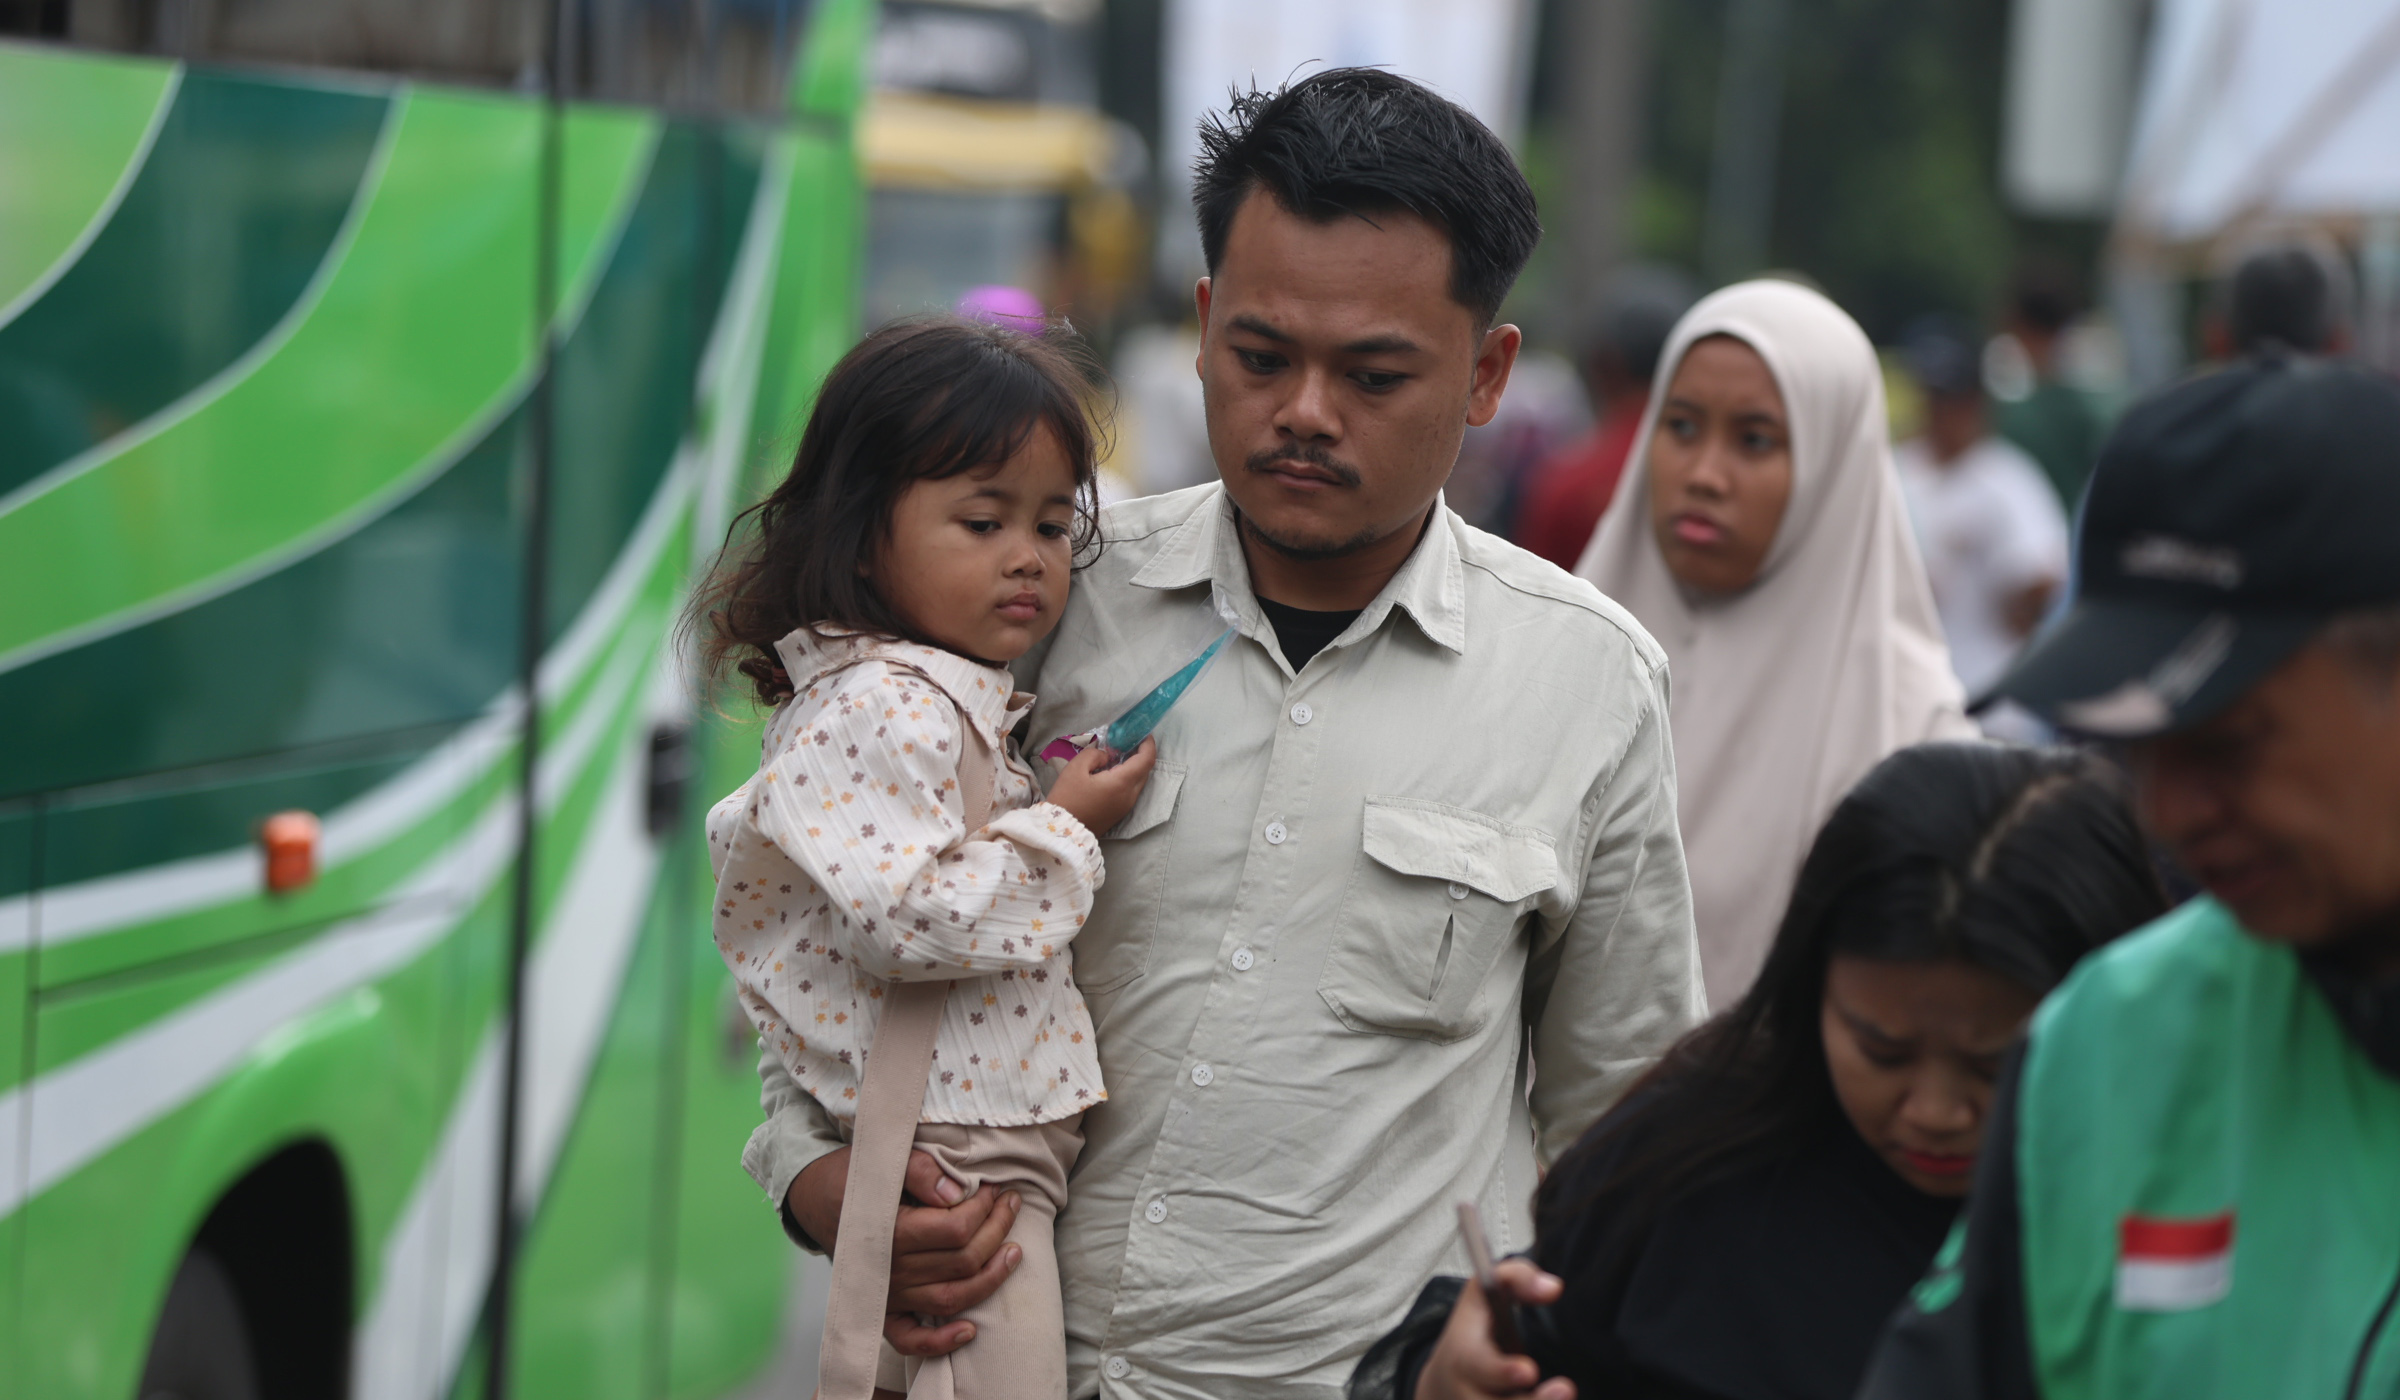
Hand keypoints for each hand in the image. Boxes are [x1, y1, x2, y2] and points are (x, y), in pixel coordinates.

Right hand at [787, 1146, 1024, 1356]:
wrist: (813, 1198)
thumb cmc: (853, 1176)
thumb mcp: (884, 1158)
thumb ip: (921, 1169)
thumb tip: (957, 1194)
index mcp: (891, 1231)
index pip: (956, 1228)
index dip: (984, 1208)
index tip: (994, 1188)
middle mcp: (890, 1269)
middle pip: (963, 1261)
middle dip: (997, 1230)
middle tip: (1009, 1204)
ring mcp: (888, 1293)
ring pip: (951, 1298)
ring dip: (991, 1278)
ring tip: (1014, 1251)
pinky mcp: (882, 1308)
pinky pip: (909, 1339)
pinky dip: (940, 1342)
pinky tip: (970, 1330)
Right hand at [1046, 737, 1155, 835]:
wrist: (1062, 831)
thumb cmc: (1067, 798)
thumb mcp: (1076, 768)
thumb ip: (1095, 754)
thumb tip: (1106, 756)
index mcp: (1122, 783)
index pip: (1147, 759)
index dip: (1148, 743)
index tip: (1142, 732)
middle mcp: (1130, 796)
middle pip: (1145, 770)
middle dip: (1141, 753)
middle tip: (1127, 740)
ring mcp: (1126, 807)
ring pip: (1139, 781)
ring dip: (1134, 766)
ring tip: (1118, 753)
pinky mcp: (1119, 813)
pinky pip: (1131, 790)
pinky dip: (1128, 777)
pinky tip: (1112, 770)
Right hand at [1415, 1261, 1573, 1399]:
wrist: (1441, 1384)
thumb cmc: (1473, 1333)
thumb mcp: (1484, 1294)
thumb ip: (1517, 1278)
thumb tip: (1553, 1288)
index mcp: (1463, 1356)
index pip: (1477, 1366)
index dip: (1500, 1371)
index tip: (1528, 1370)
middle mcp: (1466, 1394)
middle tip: (1566, 1390)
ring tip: (1565, 1397)